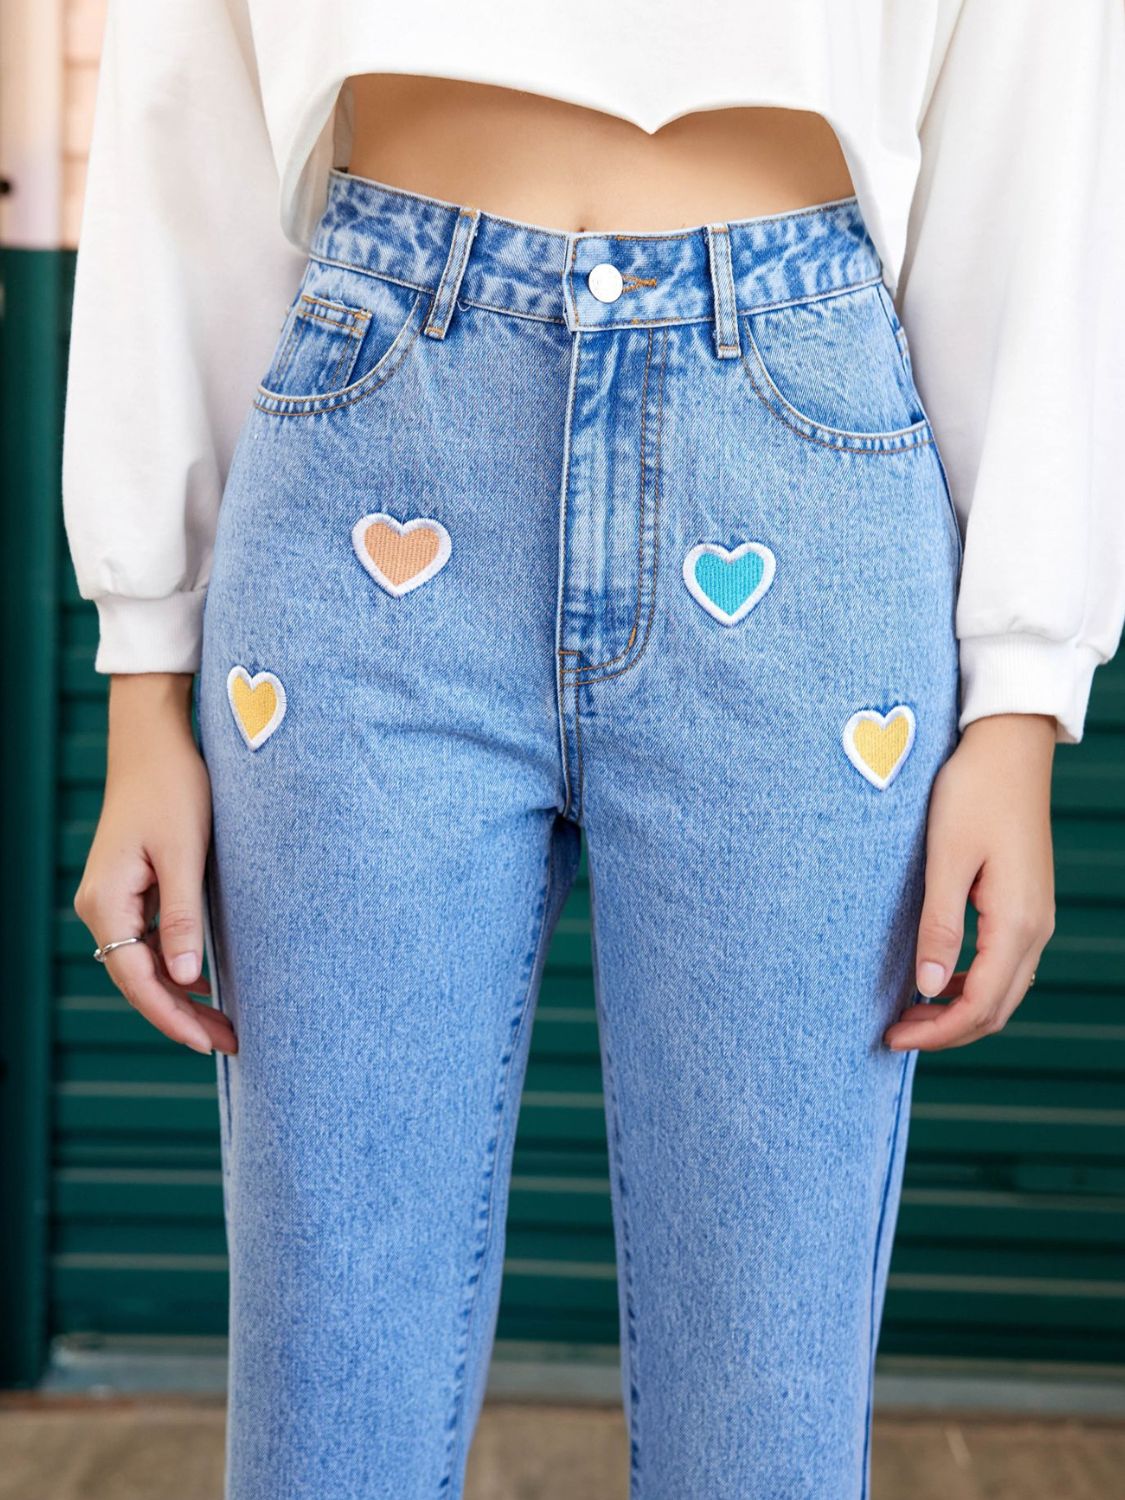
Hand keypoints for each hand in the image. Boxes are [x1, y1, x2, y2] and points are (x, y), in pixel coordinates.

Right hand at [73, 673, 235, 1056]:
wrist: (155, 742)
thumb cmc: (174, 788)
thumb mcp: (185, 853)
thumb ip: (182, 917)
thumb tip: (186, 980)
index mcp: (107, 902)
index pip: (136, 979)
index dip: (172, 1017)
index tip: (208, 1044)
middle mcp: (101, 907)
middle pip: (138, 981)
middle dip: (181, 1017)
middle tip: (230, 1045)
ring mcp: (113, 901)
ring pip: (144, 966)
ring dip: (181, 997)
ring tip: (224, 1027)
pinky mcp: (130, 891)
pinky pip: (148, 945)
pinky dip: (176, 970)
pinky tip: (205, 987)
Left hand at [884, 713, 1056, 1051]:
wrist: (1009, 748)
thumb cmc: (973, 793)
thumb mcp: (946, 858)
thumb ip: (939, 925)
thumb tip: (926, 986)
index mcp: (1017, 922)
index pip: (979, 1005)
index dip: (936, 1032)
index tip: (891, 1038)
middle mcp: (1036, 928)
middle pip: (996, 1009)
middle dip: (946, 1032)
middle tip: (893, 1034)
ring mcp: (1036, 917)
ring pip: (1002, 991)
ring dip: (958, 1010)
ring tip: (907, 1012)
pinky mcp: (1026, 904)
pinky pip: (1004, 964)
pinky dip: (971, 984)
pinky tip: (935, 976)